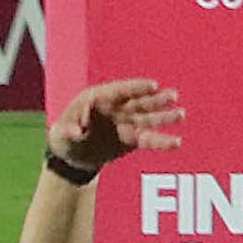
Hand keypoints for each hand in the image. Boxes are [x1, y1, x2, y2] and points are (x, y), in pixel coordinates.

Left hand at [50, 77, 183, 177]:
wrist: (72, 157)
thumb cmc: (63, 138)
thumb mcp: (61, 134)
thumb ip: (70, 130)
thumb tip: (78, 129)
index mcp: (98, 99)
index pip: (120, 91)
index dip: (137, 88)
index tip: (154, 85)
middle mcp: (116, 108)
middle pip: (139, 101)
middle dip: (156, 99)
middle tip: (173, 96)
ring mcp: (126, 122)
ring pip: (149, 118)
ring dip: (165, 116)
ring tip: (181, 114)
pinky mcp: (132, 138)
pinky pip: (149, 139)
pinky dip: (162, 141)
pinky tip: (177, 142)